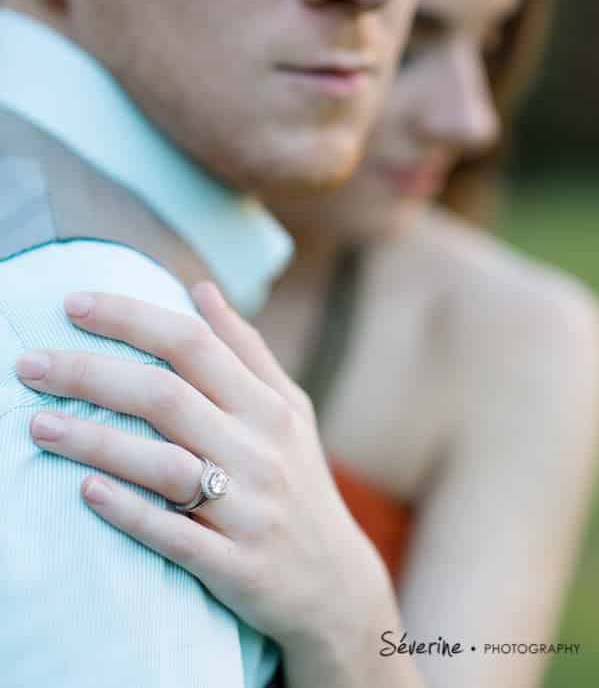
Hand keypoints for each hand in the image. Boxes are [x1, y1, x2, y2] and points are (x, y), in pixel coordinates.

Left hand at [17, 284, 384, 648]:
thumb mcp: (289, 409)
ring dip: (95, 441)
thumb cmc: (301, 481)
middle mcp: (260, 450)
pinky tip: (85, 490)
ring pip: (162, 465)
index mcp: (269, 406)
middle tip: (29, 364)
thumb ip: (246, 348)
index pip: (192, 344)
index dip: (131, 318)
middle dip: (91, 374)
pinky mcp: (235, 566)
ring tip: (38, 425)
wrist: (335, 584)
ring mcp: (249, 509)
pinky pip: (174, 534)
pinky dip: (130, 510)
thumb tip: (200, 289)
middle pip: (166, 397)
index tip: (73, 303)